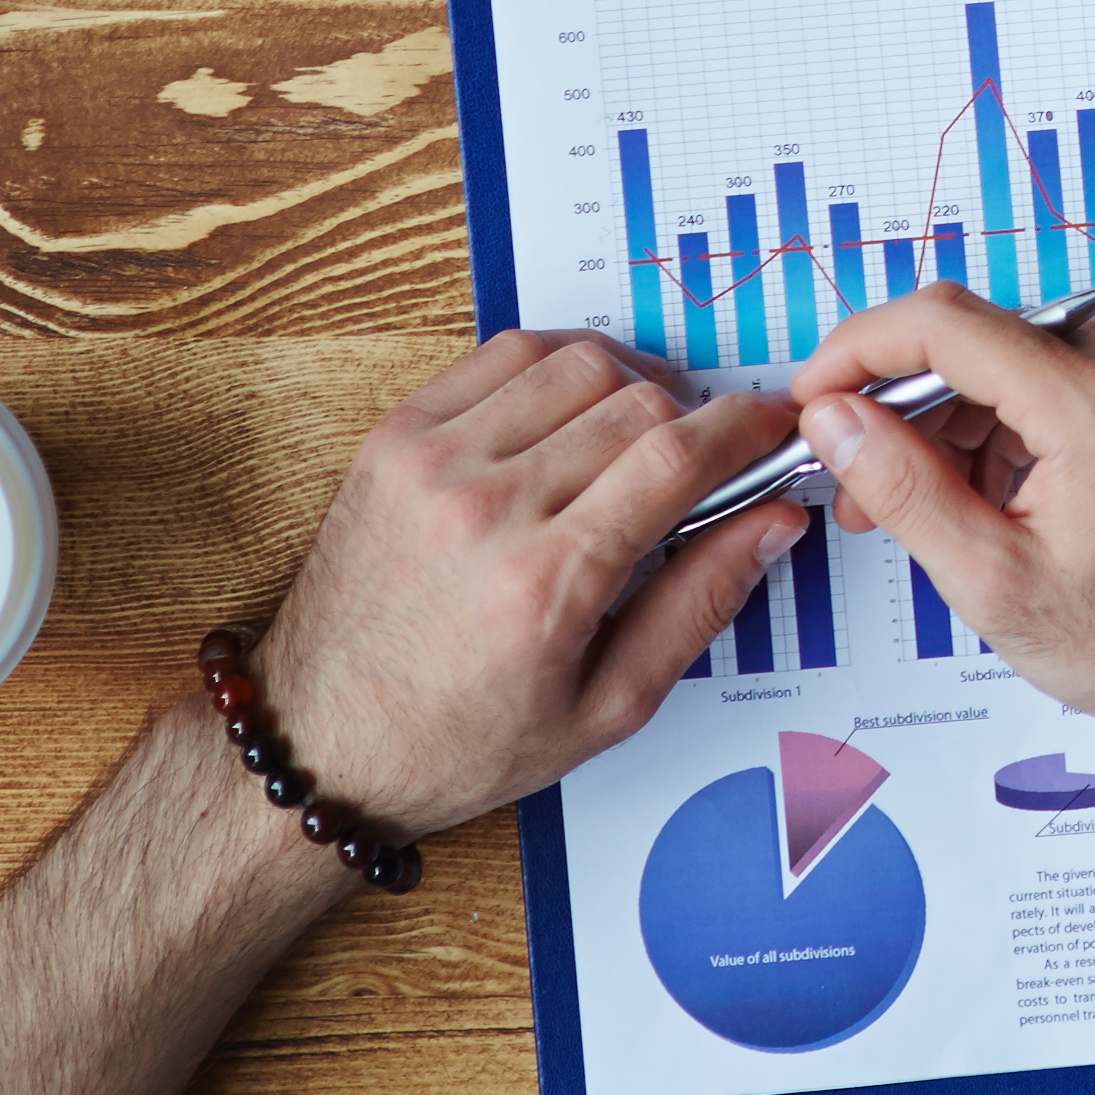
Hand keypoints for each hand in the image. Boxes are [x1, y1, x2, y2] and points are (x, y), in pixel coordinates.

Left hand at [248, 332, 806, 837]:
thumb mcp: (606, 708)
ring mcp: (431, 463)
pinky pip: (502, 354)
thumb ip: (699, 603)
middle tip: (708, 456)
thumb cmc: (458, 741)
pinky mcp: (394, 438)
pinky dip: (558, 366)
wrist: (319, 740)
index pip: (677, 456)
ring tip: (639, 433)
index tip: (775, 429)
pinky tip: (571, 412)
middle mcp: (484, 508)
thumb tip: (775, 520)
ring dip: (630, 385)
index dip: (747, 429)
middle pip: (638, 402)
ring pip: (576, 361)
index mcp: (544, 584)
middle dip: (697, 418)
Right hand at [788, 285, 1094, 752]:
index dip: (856, 350)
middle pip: (981, 342)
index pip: (941, 322)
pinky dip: (1022, 427)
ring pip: (1023, 363)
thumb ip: (902, 488)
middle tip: (862, 486)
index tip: (816, 393)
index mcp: (1094, 397)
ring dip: (964, 425)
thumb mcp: (996, 582)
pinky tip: (1004, 499)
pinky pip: (1073, 380)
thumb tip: (836, 419)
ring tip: (937, 512)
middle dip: (906, 409)